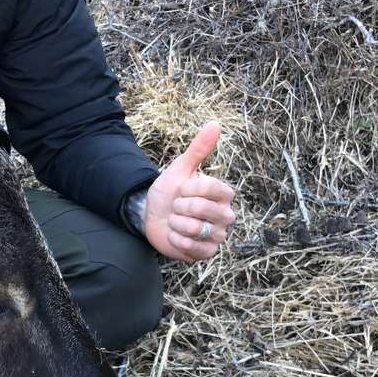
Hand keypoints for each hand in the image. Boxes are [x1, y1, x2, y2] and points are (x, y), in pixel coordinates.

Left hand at [144, 122, 235, 261]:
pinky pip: (191, 247)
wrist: (152, 216)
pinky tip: (174, 236)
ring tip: (175, 221)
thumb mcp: (179, 169)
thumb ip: (198, 149)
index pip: (210, 188)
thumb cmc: (169, 192)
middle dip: (179, 207)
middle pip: (202, 209)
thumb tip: (215, 124)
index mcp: (223, 194)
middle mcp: (225, 215)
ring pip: (194, 229)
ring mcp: (218, 236)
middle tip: (176, 207)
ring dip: (175, 224)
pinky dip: (176, 241)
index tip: (181, 189)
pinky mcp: (207, 253)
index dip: (188, 189)